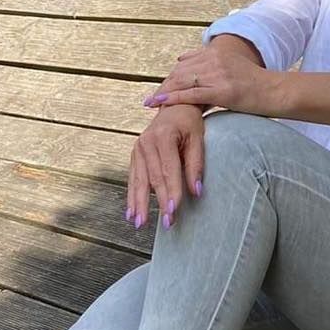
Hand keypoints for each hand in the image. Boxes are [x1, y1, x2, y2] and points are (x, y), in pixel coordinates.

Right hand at [127, 104, 204, 231]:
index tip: (174, 210)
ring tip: (140, 223)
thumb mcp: (198, 138)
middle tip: (166, 223)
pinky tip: (131, 212)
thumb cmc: (188, 122)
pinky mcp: (135, 154)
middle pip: (153, 178)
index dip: (171, 191)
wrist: (173, 106)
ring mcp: (138, 148)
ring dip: (140, 204)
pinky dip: (132, 196)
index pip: (169, 170)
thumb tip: (196, 191)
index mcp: (164, 136)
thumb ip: (196, 165)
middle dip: (159, 203)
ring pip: (139, 181)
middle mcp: (147, 142)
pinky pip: (133, 178)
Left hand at [141, 42, 275, 116]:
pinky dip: (173, 99)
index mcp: (216, 52)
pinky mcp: (223, 91)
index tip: (160, 88)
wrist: (276, 91)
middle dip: (164, 86)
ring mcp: (219, 74)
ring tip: (151, 103)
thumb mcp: (230, 65)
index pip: (185, 64)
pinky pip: (192, 95)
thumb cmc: (255, 83)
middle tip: (151, 99)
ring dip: (164, 93)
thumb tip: (180, 59)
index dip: (171, 77)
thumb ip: (207, 61)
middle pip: (180, 72)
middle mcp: (215, 59)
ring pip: (183, 82)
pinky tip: (160, 103)